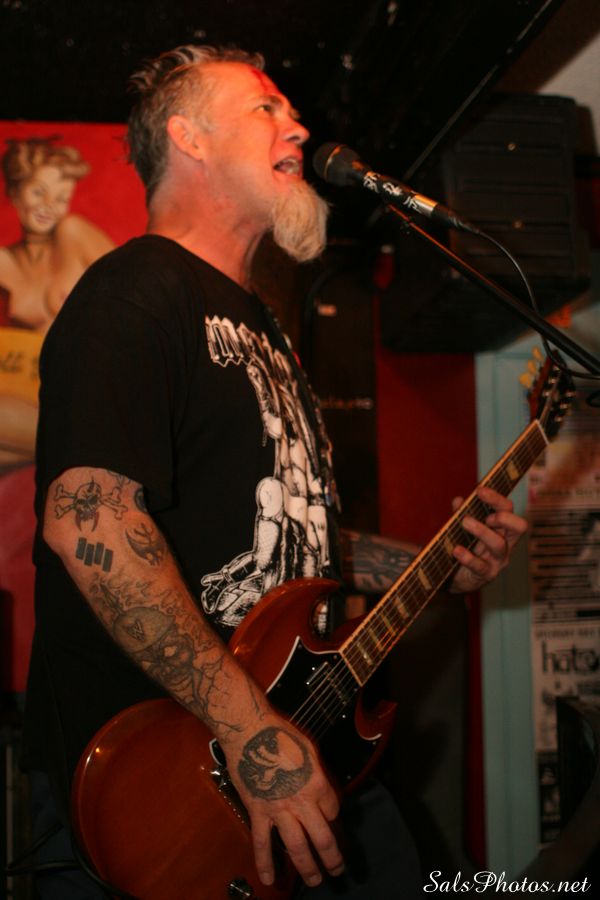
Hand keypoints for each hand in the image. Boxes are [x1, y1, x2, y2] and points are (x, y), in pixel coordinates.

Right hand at [225, 711, 343, 887]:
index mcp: (316, 783)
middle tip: (337, 869)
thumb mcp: (309, 749)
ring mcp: (279, 809)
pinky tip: (269, 880)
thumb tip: (320, 788)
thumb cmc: (279, 734)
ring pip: (297, 847)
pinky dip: (265, 863)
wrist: (249, 731)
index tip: (329, 817)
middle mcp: (301, 801)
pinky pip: (262, 842)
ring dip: (308, 868)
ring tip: (316, 881)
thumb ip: (316, 773)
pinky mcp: (258, 811)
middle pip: (323, 837)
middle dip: (332, 857)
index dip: (333, 815)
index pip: (332, 809)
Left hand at [449, 486, 526, 593]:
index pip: (508, 509)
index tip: (480, 490)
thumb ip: (461, 514)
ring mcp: (498, 560)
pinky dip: (468, 557)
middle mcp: (506, 543)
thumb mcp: (463, 528)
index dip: (497, 499)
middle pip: (518, 527)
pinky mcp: (486, 574)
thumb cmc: (466, 546)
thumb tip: (458, 500)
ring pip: (498, 545)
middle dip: (504, 517)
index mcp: (502, 528)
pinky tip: (456, 550)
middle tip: (486, 515)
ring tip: (465, 522)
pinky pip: (480, 566)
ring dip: (482, 531)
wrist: (457, 577)